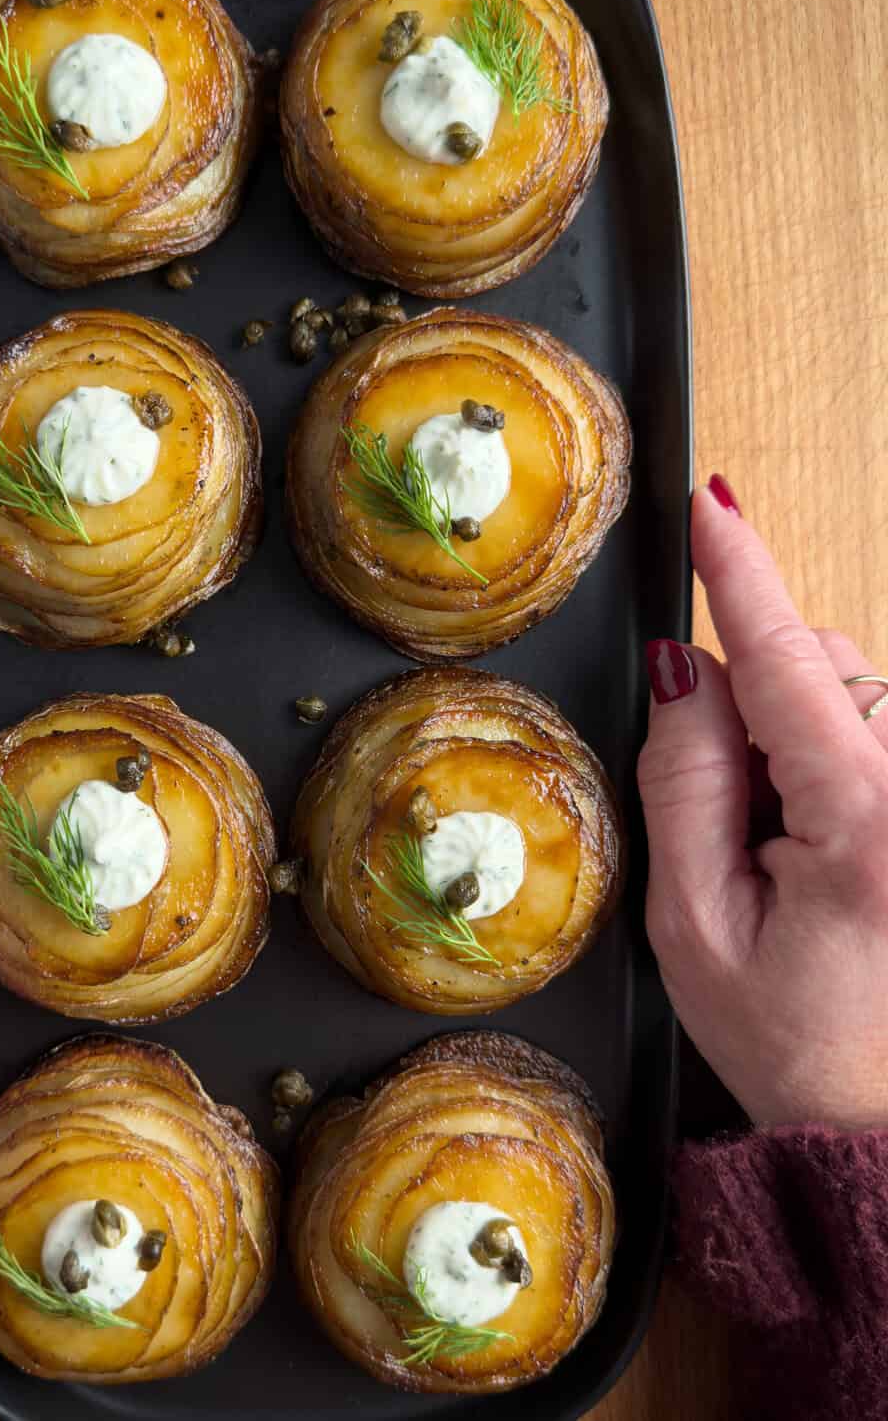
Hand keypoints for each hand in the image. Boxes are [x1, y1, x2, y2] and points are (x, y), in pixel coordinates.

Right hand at [638, 477, 887, 1129]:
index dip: (741, 571)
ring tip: (782, 851)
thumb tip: (680, 674)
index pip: (786, 659)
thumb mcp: (694, 927)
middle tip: (726, 816)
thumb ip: (683, 784)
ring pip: (852, 693)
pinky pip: (875, 731)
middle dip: (752, 697)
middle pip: (821, 665)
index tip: (710, 503)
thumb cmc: (798, 1045)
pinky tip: (820, 846)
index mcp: (866, 818)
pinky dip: (830, 756)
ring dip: (794, 734)